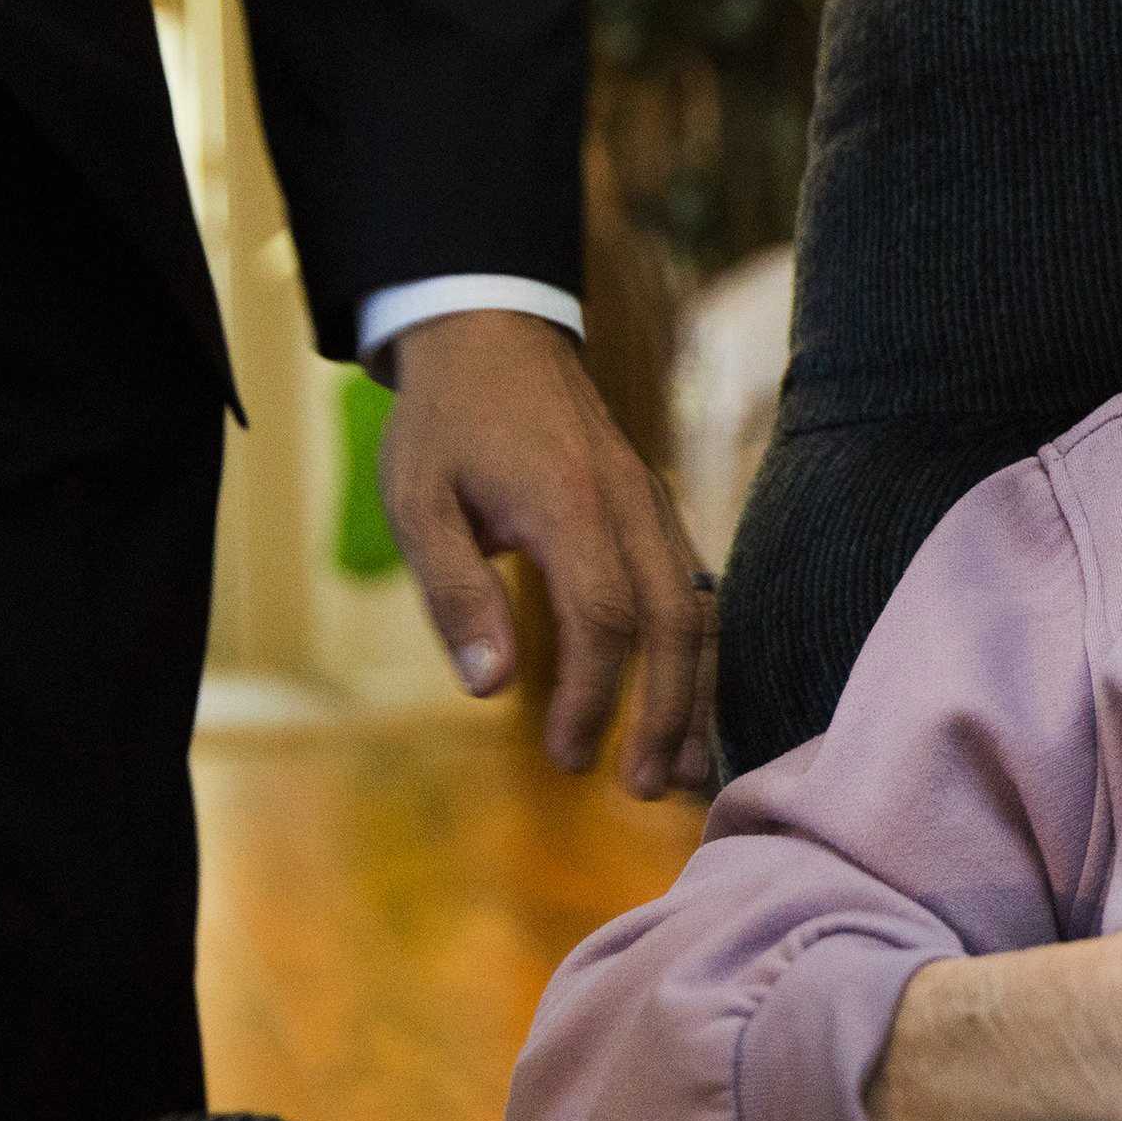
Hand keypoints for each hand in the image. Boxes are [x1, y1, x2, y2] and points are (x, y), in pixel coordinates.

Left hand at [375, 309, 714, 796]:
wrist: (495, 333)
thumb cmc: (446, 422)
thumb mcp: (419, 501)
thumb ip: (455, 591)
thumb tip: (491, 687)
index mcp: (572, 505)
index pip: (606, 618)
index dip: (597, 696)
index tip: (570, 757)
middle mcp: (632, 507)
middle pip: (679, 622)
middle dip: (669, 711)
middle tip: (644, 787)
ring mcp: (655, 507)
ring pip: (703, 608)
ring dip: (699, 691)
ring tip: (687, 766)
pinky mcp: (658, 512)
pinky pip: (698, 590)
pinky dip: (701, 653)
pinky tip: (688, 700)